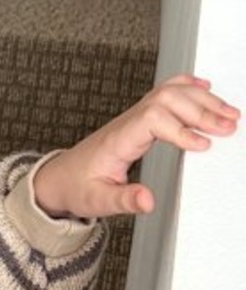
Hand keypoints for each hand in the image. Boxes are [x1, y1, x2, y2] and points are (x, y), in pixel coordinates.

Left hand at [33, 75, 239, 220]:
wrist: (61, 178)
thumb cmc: (78, 188)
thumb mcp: (98, 201)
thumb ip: (124, 200)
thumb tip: (148, 201)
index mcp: (118, 140)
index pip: (152, 120)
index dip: (180, 128)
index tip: (204, 144)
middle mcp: (128, 122)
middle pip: (166, 99)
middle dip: (201, 110)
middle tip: (229, 126)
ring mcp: (134, 117)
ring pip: (169, 93)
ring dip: (202, 99)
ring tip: (229, 114)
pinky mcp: (140, 118)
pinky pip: (164, 93)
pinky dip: (187, 87)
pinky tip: (205, 88)